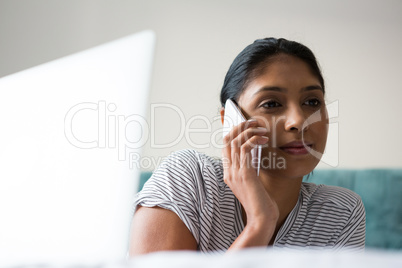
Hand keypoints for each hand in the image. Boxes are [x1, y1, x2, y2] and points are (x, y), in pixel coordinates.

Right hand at [222, 119, 278, 247]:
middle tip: (253, 121)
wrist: (261, 219)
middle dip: (239, 127)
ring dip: (249, 131)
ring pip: (235, 142)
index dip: (232, 132)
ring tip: (262, 128)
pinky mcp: (245, 174)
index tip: (244, 124)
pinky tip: (264, 139)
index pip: (225, 147)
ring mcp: (235, 173)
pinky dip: (253, 139)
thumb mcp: (253, 183)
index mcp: (229, 174)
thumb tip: (255, 153)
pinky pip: (245, 149)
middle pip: (227, 141)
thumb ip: (250, 168)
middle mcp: (229, 172)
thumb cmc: (261, 203)